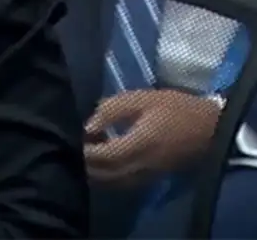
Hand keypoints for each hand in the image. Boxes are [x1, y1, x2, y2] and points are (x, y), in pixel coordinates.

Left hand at [84, 89, 220, 184]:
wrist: (212, 127)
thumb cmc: (176, 108)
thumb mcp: (141, 99)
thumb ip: (111, 110)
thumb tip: (86, 125)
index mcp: (140, 144)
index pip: (103, 156)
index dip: (84, 151)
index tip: (70, 138)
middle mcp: (143, 165)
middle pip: (105, 174)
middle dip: (85, 163)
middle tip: (72, 145)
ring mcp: (149, 175)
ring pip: (113, 182)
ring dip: (95, 171)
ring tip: (85, 151)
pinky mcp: (153, 178)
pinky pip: (123, 182)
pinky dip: (108, 175)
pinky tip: (102, 160)